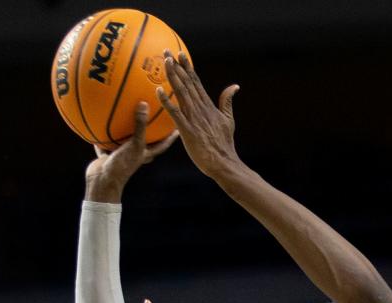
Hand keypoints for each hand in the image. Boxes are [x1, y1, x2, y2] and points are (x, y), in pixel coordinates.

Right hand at [84, 102, 179, 202]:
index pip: (162, 145)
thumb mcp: (134, 144)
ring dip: (124, 132)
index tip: (176, 128)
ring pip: (124, 142)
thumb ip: (140, 125)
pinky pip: (105, 143)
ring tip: (125, 117)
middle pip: (145, 143)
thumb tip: (144, 104)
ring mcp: (120, 157)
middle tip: (154, 120)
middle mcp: (134, 156)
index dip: (170, 137)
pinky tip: (99, 123)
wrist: (102, 182)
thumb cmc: (122, 166)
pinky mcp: (107, 157)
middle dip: (149, 134)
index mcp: (144, 155)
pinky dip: (102, 136)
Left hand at [156, 51, 241, 180]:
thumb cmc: (224, 144)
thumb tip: (234, 86)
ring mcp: (194, 118)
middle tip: (167, 51)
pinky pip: (175, 113)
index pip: (196, 82)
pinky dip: (167, 101)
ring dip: (173, 77)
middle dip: (177, 66)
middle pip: (187, 82)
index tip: (180, 54)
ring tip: (165, 62)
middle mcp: (200, 108)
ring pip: (181, 93)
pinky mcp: (187, 130)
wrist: (223, 162)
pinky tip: (158, 91)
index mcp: (208, 105)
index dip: (187, 67)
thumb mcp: (228, 120)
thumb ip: (227, 102)